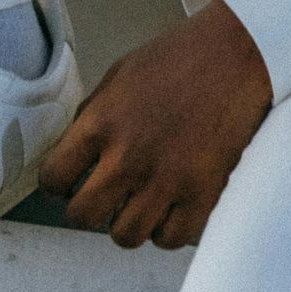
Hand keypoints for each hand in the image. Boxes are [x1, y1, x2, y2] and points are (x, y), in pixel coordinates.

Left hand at [37, 0, 272, 250]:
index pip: (53, 178)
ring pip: (125, 236)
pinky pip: (170, 239)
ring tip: (140, 201)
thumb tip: (72, 153)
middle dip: (87, 208)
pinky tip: (170, 205)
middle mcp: (130, 155)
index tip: (69, 181)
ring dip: (128, 222)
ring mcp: (167, 179)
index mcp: (102, 121)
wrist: (237, 52)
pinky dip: (167, 228)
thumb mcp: (120, 75)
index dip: (57, 182)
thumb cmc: (178, 58)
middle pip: (83, 215)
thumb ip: (93, 115)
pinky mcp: (203, 194)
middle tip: (103, 196)